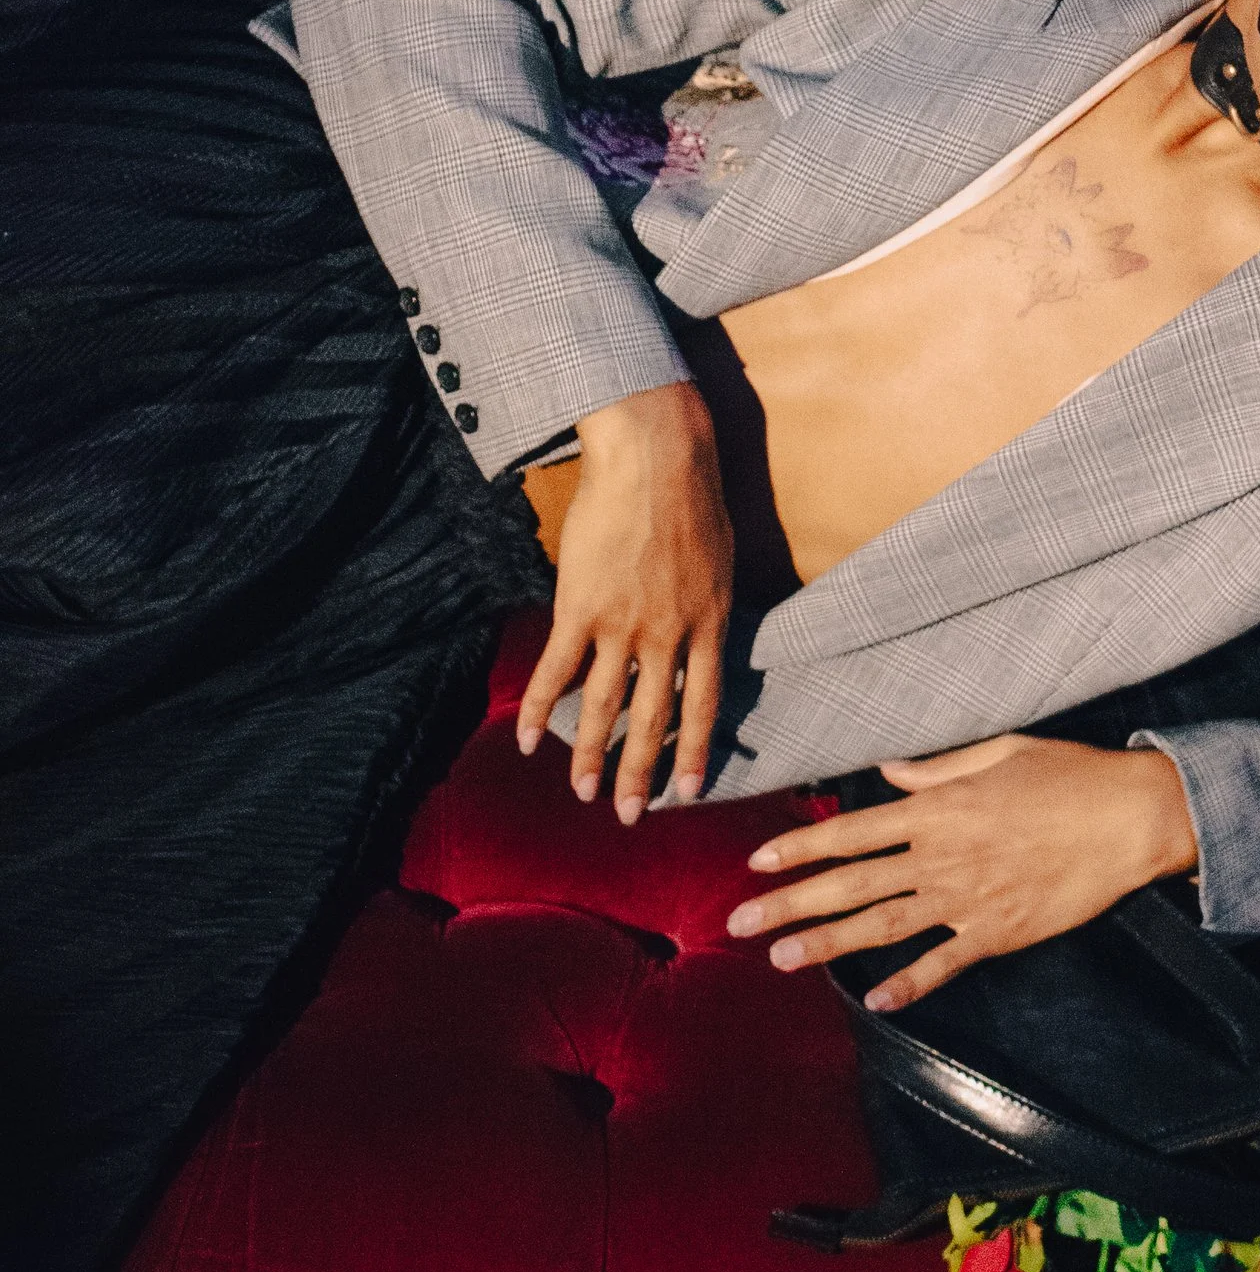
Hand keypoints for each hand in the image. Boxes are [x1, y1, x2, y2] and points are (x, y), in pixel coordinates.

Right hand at [515, 380, 733, 821]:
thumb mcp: (720, 558)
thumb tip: (705, 631)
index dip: (694, 750)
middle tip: (630, 815)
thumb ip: (709, 602)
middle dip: (641, 772)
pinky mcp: (579, 607)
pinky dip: (539, 708)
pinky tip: (527, 739)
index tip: (687, 790)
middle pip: (653, 718)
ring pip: (604, 706)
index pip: (704, 703)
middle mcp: (668, 635)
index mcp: (708, 623)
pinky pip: (555, 669)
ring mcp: (622, 624)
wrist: (655, 456)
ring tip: (584, 792)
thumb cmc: (692, 497)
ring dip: (591, 756)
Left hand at [727, 733, 1199, 1011]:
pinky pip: (944, 963)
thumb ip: (936, 769)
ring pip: (882, 926)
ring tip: (781, 960)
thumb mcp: (1000, 752)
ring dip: (827, 945)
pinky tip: (873, 1002)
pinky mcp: (999, 932)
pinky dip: (908, 985)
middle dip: (790, 903)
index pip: (851, 830)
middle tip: (740, 923)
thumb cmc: (1069, 774)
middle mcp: (942, 855)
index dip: (801, 847)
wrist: (1130, 818)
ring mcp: (968, 898)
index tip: (758, 861)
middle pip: (851, 883)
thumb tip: (888, 775)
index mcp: (938, 808)